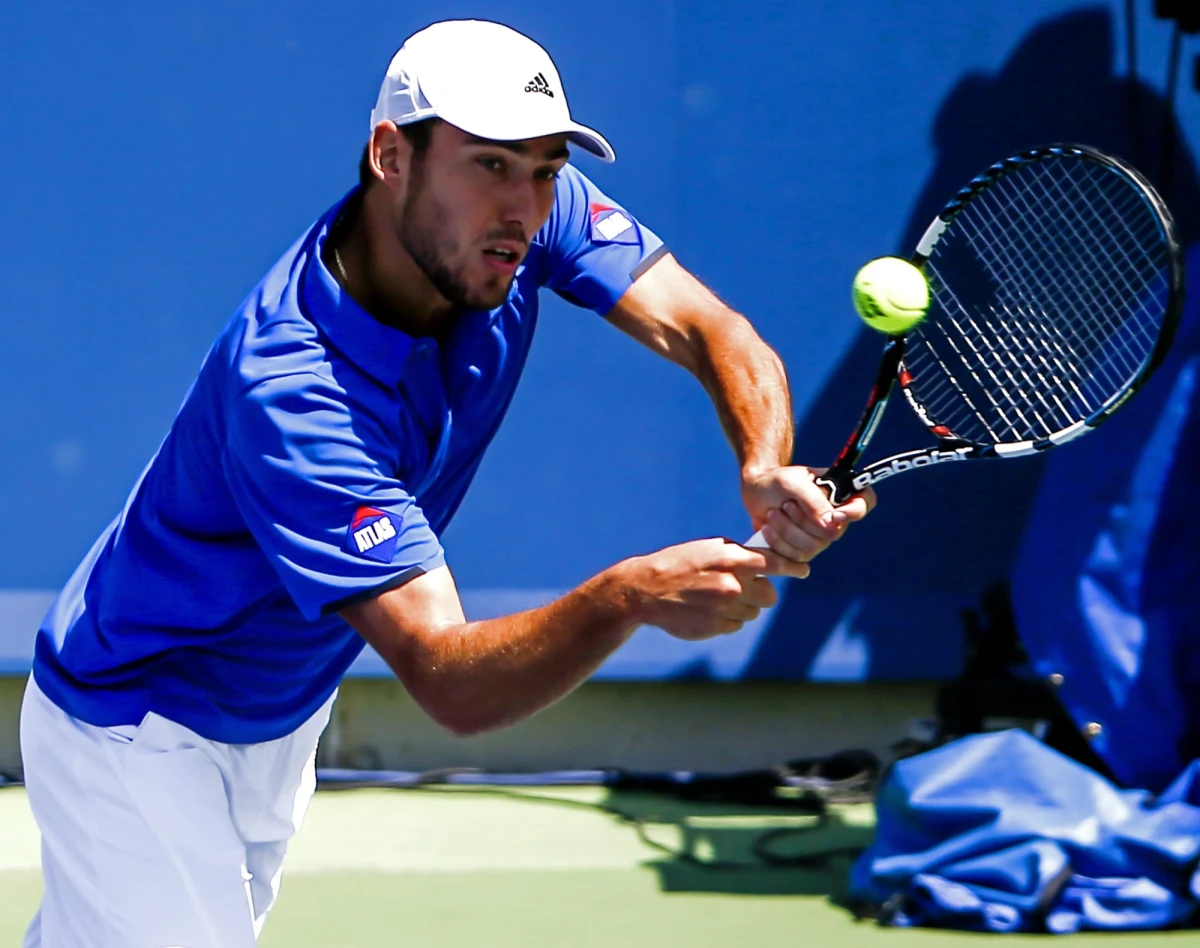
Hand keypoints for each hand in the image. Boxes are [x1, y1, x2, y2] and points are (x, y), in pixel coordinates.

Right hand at [621, 537, 804, 641]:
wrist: (646, 590)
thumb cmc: (679, 564)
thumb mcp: (708, 549)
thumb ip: (738, 555)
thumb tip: (766, 562)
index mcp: (731, 559)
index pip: (774, 564)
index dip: (792, 568)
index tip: (803, 571)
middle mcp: (732, 584)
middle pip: (769, 595)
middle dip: (761, 592)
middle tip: (744, 588)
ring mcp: (725, 608)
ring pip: (752, 612)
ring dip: (742, 606)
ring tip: (716, 597)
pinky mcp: (716, 627)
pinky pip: (736, 624)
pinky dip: (728, 619)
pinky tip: (707, 609)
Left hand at [741, 465, 875, 565]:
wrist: (756, 492)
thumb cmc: (778, 481)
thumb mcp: (793, 482)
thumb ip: (813, 500)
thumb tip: (832, 523)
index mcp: (841, 493)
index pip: (865, 502)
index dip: (855, 511)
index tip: (833, 514)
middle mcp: (836, 517)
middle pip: (833, 533)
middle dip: (802, 520)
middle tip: (786, 504)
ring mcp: (820, 536)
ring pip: (812, 547)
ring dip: (786, 530)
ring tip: (772, 513)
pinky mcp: (803, 550)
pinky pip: (797, 557)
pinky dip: (778, 543)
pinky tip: (767, 528)